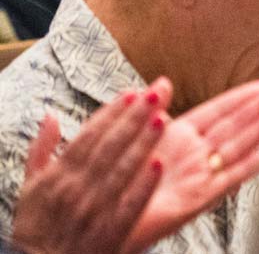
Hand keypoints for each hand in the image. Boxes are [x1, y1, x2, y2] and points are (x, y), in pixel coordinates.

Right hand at [10, 87, 165, 253]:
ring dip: (142, 145)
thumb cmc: (37, 227)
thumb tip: (50, 116)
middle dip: (134, 118)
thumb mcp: (29, 189)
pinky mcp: (109, 233)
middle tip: (158, 92)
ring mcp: (92, 212)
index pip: (88, 137)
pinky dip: (143, 186)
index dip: (111, 113)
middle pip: (109, 147)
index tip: (132, 92)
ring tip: (162, 119)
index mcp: (56, 178)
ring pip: (121, 171)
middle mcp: (74, 191)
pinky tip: (159, 165)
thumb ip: (40, 151)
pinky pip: (129, 207)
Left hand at [122, 79, 258, 252]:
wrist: (100, 217)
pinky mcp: (193, 201)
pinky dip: (245, 170)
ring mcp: (196, 176)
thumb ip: (147, 111)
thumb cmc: (111, 180)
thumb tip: (162, 83)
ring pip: (235, 149)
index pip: (219, 110)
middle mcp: (193, 154)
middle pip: (234, 126)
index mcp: (178, 136)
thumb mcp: (128, 137)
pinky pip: (223, 183)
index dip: (243, 97)